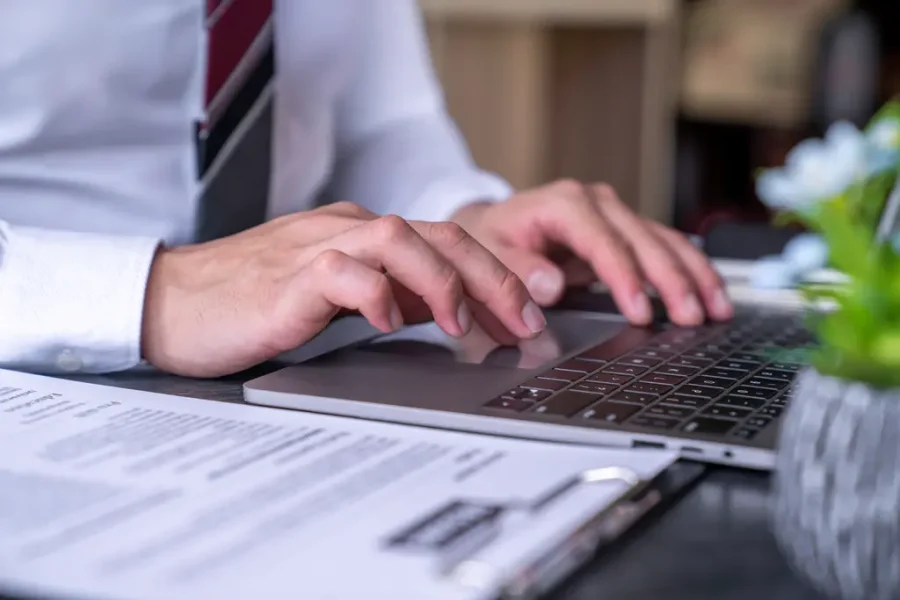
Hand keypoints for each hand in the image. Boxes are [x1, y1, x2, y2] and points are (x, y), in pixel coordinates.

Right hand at [141, 203, 543, 377]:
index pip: (443, 241)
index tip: (525, 314)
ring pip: (397, 238)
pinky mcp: (285, 279)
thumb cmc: (249, 304)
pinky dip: (373, 294)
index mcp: (358, 236)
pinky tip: (389, 323)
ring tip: (463, 322)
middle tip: (525, 320)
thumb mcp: (334, 298)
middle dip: (490, 274)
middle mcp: (344, 231)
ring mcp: (314, 249)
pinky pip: (339, 272)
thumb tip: (442, 309)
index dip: (493, 274)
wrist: (169, 304)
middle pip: (435, 233)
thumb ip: (384, 293)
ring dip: (441, 279)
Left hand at [452, 179, 732, 326]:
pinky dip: (689, 271)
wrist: (493, 225)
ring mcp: (616, 215)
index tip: (639, 312)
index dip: (625, 278)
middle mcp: (597, 203)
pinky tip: (712, 294)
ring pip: (664, 241)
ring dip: (694, 275)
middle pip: (644, 241)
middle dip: (671, 281)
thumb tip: (549, 286)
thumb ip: (516, 270)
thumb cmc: (492, 240)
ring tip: (718, 309)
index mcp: (564, 204)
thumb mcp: (490, 253)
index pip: (603, 242)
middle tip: (692, 318)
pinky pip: (665, 248)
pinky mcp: (627, 230)